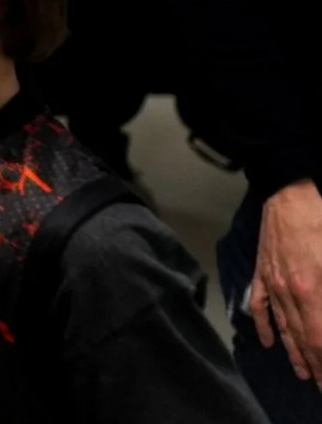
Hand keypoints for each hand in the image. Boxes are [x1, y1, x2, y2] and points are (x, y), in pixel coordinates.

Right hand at [253, 180, 321, 385]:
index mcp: (310, 289)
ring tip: (302, 373)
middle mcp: (288, 292)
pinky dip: (264, 326)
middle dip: (313, 364)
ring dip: (293, 352)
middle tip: (320, 385)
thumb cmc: (320, 222)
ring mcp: (272, 282)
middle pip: (302, 338)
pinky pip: (261, 306)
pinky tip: (268, 342)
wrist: (288, 192)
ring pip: (283, 326)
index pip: (318, 337)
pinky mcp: (263, 272)